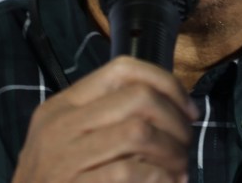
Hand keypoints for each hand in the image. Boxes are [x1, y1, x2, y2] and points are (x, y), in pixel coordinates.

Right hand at [13, 56, 196, 181]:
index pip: (121, 69)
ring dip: (171, 151)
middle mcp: (60, 126)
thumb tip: (171, 105)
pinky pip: (129, 172)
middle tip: (185, 142)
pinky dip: (158, 178)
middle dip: (175, 119)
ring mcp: (64, 158)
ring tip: (179, 168)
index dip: (165, 82)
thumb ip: (106, 119)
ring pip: (138, 132)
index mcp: (62, 106)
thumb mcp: (68, 141)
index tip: (186, 108)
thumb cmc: (55, 181)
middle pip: (137, 97)